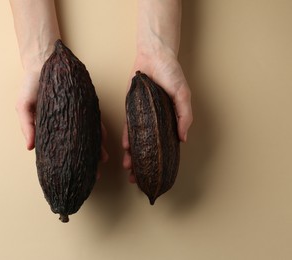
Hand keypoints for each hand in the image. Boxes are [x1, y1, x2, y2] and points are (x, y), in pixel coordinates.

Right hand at [15, 62, 108, 174]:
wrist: (43, 61)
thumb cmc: (30, 85)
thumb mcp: (24, 106)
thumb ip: (27, 126)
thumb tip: (29, 148)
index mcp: (51, 128)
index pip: (61, 149)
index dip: (68, 162)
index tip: (74, 175)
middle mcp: (65, 124)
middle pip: (78, 145)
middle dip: (87, 160)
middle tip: (95, 174)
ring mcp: (76, 115)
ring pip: (89, 135)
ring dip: (97, 148)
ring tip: (103, 160)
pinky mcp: (85, 104)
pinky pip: (94, 119)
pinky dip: (100, 130)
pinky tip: (104, 140)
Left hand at [122, 43, 192, 182]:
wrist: (154, 56)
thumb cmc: (171, 74)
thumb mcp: (183, 94)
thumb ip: (184, 116)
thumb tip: (183, 138)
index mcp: (170, 120)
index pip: (165, 145)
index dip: (162, 160)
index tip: (157, 176)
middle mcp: (156, 121)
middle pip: (149, 146)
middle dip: (142, 163)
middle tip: (136, 179)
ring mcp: (143, 116)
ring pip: (137, 140)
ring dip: (132, 155)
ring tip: (128, 168)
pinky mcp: (131, 108)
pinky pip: (129, 126)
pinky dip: (128, 136)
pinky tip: (126, 147)